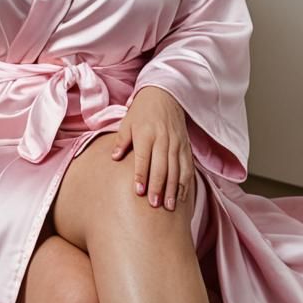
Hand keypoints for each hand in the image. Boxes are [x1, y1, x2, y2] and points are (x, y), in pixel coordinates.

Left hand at [110, 86, 192, 211]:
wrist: (165, 95)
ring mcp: (176, 143)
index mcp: (146, 134)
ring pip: (176, 170)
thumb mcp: (127, 122)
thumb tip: (114, 158)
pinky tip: (182, 196)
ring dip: (173, 189)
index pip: (143, 158)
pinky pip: (187, 167)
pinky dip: (186, 183)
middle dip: (158, 187)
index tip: (139, 192)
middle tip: (154, 205)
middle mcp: (163, 139)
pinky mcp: (185, 146)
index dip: (141, 176)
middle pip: (161, 167)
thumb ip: (121, 141)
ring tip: (169, 207)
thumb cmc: (142, 111)